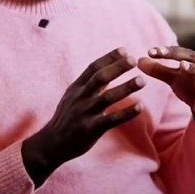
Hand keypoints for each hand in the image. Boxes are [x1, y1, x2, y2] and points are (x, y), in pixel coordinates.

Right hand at [22, 48, 144, 185]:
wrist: (52, 143)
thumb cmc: (66, 117)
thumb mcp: (72, 96)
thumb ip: (88, 83)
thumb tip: (107, 68)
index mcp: (76, 87)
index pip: (93, 68)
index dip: (109, 58)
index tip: (124, 50)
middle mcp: (80, 97)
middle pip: (100, 78)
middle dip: (117, 67)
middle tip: (134, 60)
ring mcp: (85, 113)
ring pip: (108, 97)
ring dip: (126, 88)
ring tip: (142, 80)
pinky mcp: (91, 129)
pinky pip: (111, 119)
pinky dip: (126, 113)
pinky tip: (139, 107)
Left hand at [138, 46, 194, 133]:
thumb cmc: (190, 87)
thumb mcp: (172, 78)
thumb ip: (158, 69)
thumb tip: (139, 60)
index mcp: (191, 59)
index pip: (176, 52)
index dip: (164, 51)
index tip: (149, 51)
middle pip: (189, 57)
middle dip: (175, 54)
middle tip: (161, 52)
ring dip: (193, 68)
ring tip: (183, 65)